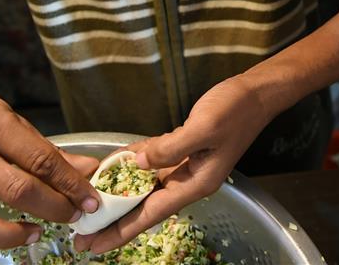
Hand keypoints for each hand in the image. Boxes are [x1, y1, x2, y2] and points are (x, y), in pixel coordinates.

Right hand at [0, 54, 100, 264]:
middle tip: (69, 216)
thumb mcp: (16, 123)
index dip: (70, 185)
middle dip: (50, 209)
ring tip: (31, 234)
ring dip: (5, 237)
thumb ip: (50, 152)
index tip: (88, 203)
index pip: (40, 160)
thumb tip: (90, 170)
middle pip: (12, 190)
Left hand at [73, 75, 270, 253]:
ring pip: (146, 183)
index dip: (122, 230)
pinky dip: (133, 161)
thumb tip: (136, 165)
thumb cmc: (236, 110)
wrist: (257, 94)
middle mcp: (189, 179)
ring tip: (90, 199)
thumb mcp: (204, 128)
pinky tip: (114, 163)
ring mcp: (187, 164)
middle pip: (145, 205)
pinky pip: (153, 160)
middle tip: (81, 231)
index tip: (94, 245)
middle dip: (114, 218)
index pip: (152, 213)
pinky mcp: (185, 147)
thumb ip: (170, 148)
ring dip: (120, 190)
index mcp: (197, 182)